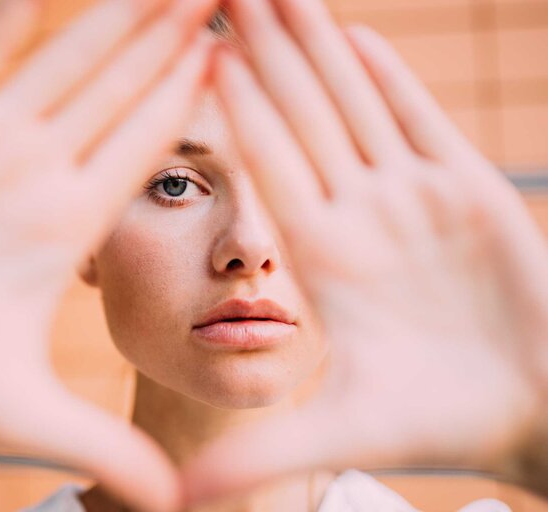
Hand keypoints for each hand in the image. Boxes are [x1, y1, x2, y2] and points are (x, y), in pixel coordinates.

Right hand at [0, 0, 216, 509]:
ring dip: (117, 14)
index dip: (190, 100)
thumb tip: (173, 509)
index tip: (237, 59)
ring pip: (65, 60)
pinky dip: (16, 15)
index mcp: (67, 225)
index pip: (145, 147)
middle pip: (120, 91)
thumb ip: (99, 445)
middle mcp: (34, 172)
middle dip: (171, 37)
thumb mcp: (18, 411)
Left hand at [184, 0, 547, 502]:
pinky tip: (352, 36)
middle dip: (265, 55)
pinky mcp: (468, 192)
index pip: (269, 168)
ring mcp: (411, 198)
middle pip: (301, 120)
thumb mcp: (342, 432)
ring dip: (316, 48)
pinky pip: (417, 123)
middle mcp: (359, 217)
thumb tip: (173, 503)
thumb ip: (261, 452)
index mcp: (324, 260)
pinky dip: (388, 80)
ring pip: (354, 107)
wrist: (530, 410)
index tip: (195, 57)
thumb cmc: (443, 425)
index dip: (236, 112)